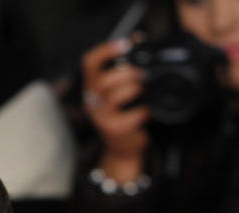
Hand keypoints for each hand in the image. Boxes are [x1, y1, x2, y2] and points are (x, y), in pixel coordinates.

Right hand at [82, 38, 150, 181]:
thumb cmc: (124, 114)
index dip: (105, 50)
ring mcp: (101, 116)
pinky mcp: (114, 129)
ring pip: (113, 97)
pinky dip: (143, 111)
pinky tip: (149, 110)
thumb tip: (138, 38)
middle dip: (126, 73)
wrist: (123, 148)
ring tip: (145, 90)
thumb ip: (125, 65)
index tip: (126, 44)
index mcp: (93, 86)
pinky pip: (130, 116)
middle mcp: (92, 101)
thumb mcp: (120, 89)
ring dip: (134, 90)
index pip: (89, 63)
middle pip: (102, 80)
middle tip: (143, 73)